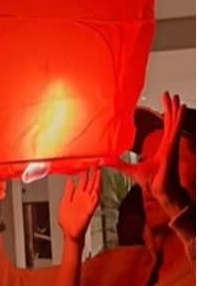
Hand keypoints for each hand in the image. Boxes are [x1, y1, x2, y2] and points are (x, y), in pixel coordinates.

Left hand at [59, 168, 100, 241]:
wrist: (69, 233)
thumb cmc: (67, 220)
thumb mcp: (65, 201)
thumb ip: (68, 191)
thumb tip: (70, 180)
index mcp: (77, 196)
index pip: (84, 182)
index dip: (87, 173)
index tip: (89, 165)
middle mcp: (84, 199)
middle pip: (91, 184)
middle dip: (94, 174)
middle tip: (97, 164)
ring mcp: (87, 204)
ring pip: (94, 190)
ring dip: (97, 182)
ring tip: (99, 173)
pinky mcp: (89, 211)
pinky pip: (94, 203)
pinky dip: (96, 197)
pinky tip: (97, 190)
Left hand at [118, 92, 189, 217]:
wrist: (161, 191)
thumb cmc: (152, 182)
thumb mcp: (130, 170)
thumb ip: (118, 165)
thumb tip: (104, 161)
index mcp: (162, 147)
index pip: (165, 127)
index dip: (165, 116)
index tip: (163, 105)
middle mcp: (168, 144)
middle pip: (171, 121)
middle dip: (170, 107)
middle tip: (169, 94)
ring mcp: (172, 145)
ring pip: (175, 123)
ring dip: (176, 110)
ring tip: (177, 97)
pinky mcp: (172, 148)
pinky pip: (176, 130)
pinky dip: (179, 119)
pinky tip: (181, 109)